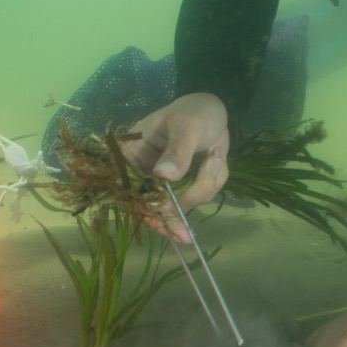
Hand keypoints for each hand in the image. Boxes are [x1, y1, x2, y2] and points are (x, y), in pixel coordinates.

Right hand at [122, 93, 229, 243]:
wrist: (215, 109)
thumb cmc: (195, 111)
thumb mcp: (187, 127)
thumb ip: (177, 152)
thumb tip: (163, 176)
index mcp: (134, 153)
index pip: (130, 187)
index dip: (143, 206)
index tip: (161, 216)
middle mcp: (147, 170)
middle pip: (154, 205)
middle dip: (174, 217)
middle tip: (186, 237)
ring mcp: (168, 179)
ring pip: (183, 202)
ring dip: (205, 186)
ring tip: (215, 157)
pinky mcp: (188, 183)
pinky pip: (202, 195)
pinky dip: (215, 180)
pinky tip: (217, 157)